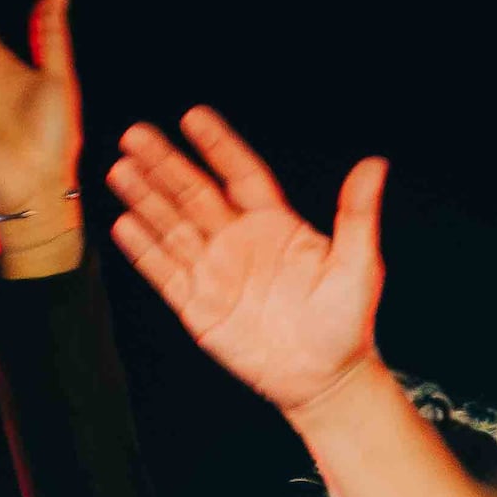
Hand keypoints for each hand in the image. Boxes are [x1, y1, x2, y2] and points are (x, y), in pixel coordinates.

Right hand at [104, 108, 394, 418]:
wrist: (325, 378)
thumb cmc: (347, 323)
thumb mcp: (360, 265)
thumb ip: (357, 214)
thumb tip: (374, 166)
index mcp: (275, 226)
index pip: (241, 175)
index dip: (218, 146)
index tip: (193, 117)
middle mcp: (239, 242)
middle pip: (194, 193)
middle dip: (165, 164)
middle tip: (137, 134)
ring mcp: (215, 271)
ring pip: (172, 225)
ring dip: (146, 198)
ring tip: (121, 169)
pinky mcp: (198, 303)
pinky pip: (164, 271)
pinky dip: (144, 249)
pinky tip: (124, 225)